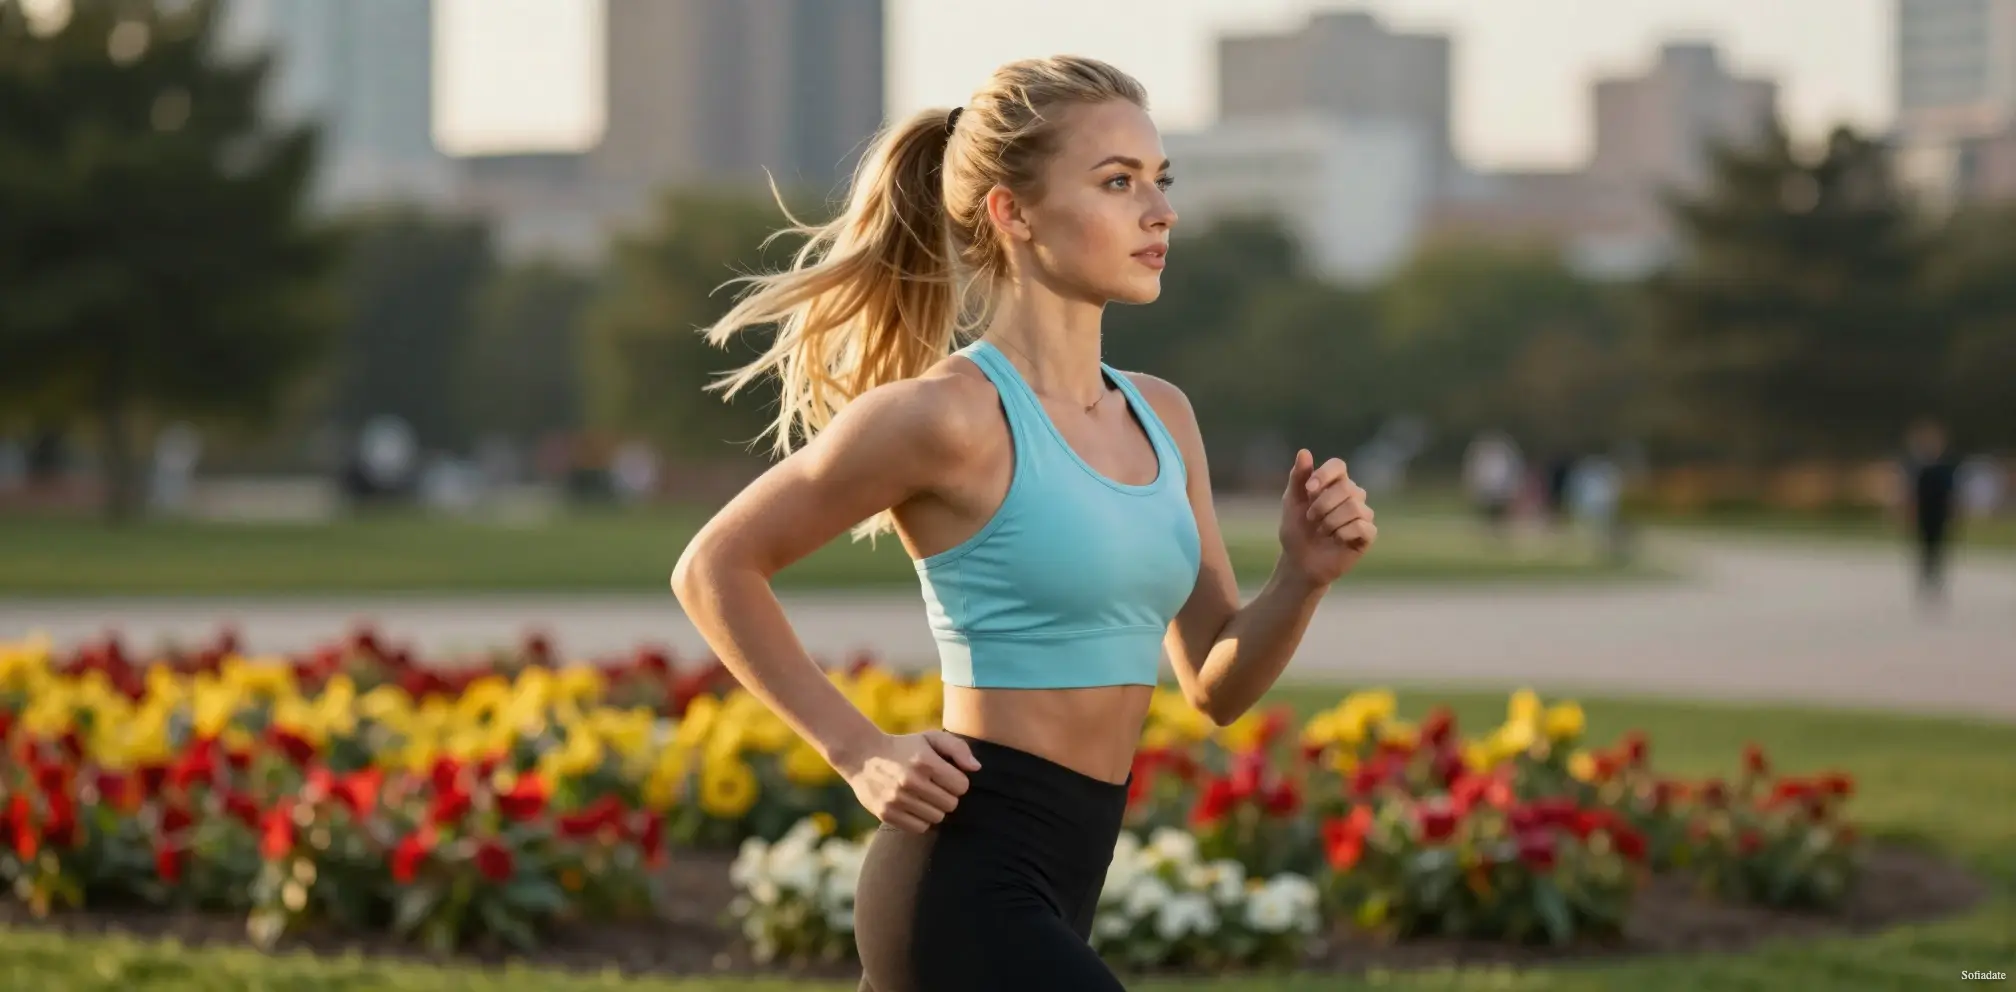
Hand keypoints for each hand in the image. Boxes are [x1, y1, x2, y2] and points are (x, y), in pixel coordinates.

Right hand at [835, 730, 980, 832]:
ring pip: (937, 817)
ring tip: (924, 796)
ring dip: (934, 808)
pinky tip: (913, 806)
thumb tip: (976, 768)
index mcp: (925, 761)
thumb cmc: (905, 747)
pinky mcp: (886, 813)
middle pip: (951, 804)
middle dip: (947, 796)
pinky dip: (920, 819)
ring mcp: (897, 799)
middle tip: (935, 787)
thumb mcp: (930, 738)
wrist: (862, 755)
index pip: (962, 786)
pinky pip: (919, 827)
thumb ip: (957, 748)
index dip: (958, 782)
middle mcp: (910, 781)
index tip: (947, 776)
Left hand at [1279, 449, 1376, 587]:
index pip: (1338, 466)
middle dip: (1323, 504)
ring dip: (1330, 521)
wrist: (1300, 562)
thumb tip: (1304, 452)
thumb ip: (1298, 477)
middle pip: (1346, 487)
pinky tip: (1336, 539)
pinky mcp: (1368, 534)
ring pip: (1354, 507)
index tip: (1309, 489)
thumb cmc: (1296, 530)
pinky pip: (1362, 526)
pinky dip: (1343, 533)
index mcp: (1334, 483)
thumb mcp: (1292, 502)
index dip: (1324, 475)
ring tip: (1323, 531)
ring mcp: (1362, 514)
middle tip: (1311, 518)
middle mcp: (1352, 495)